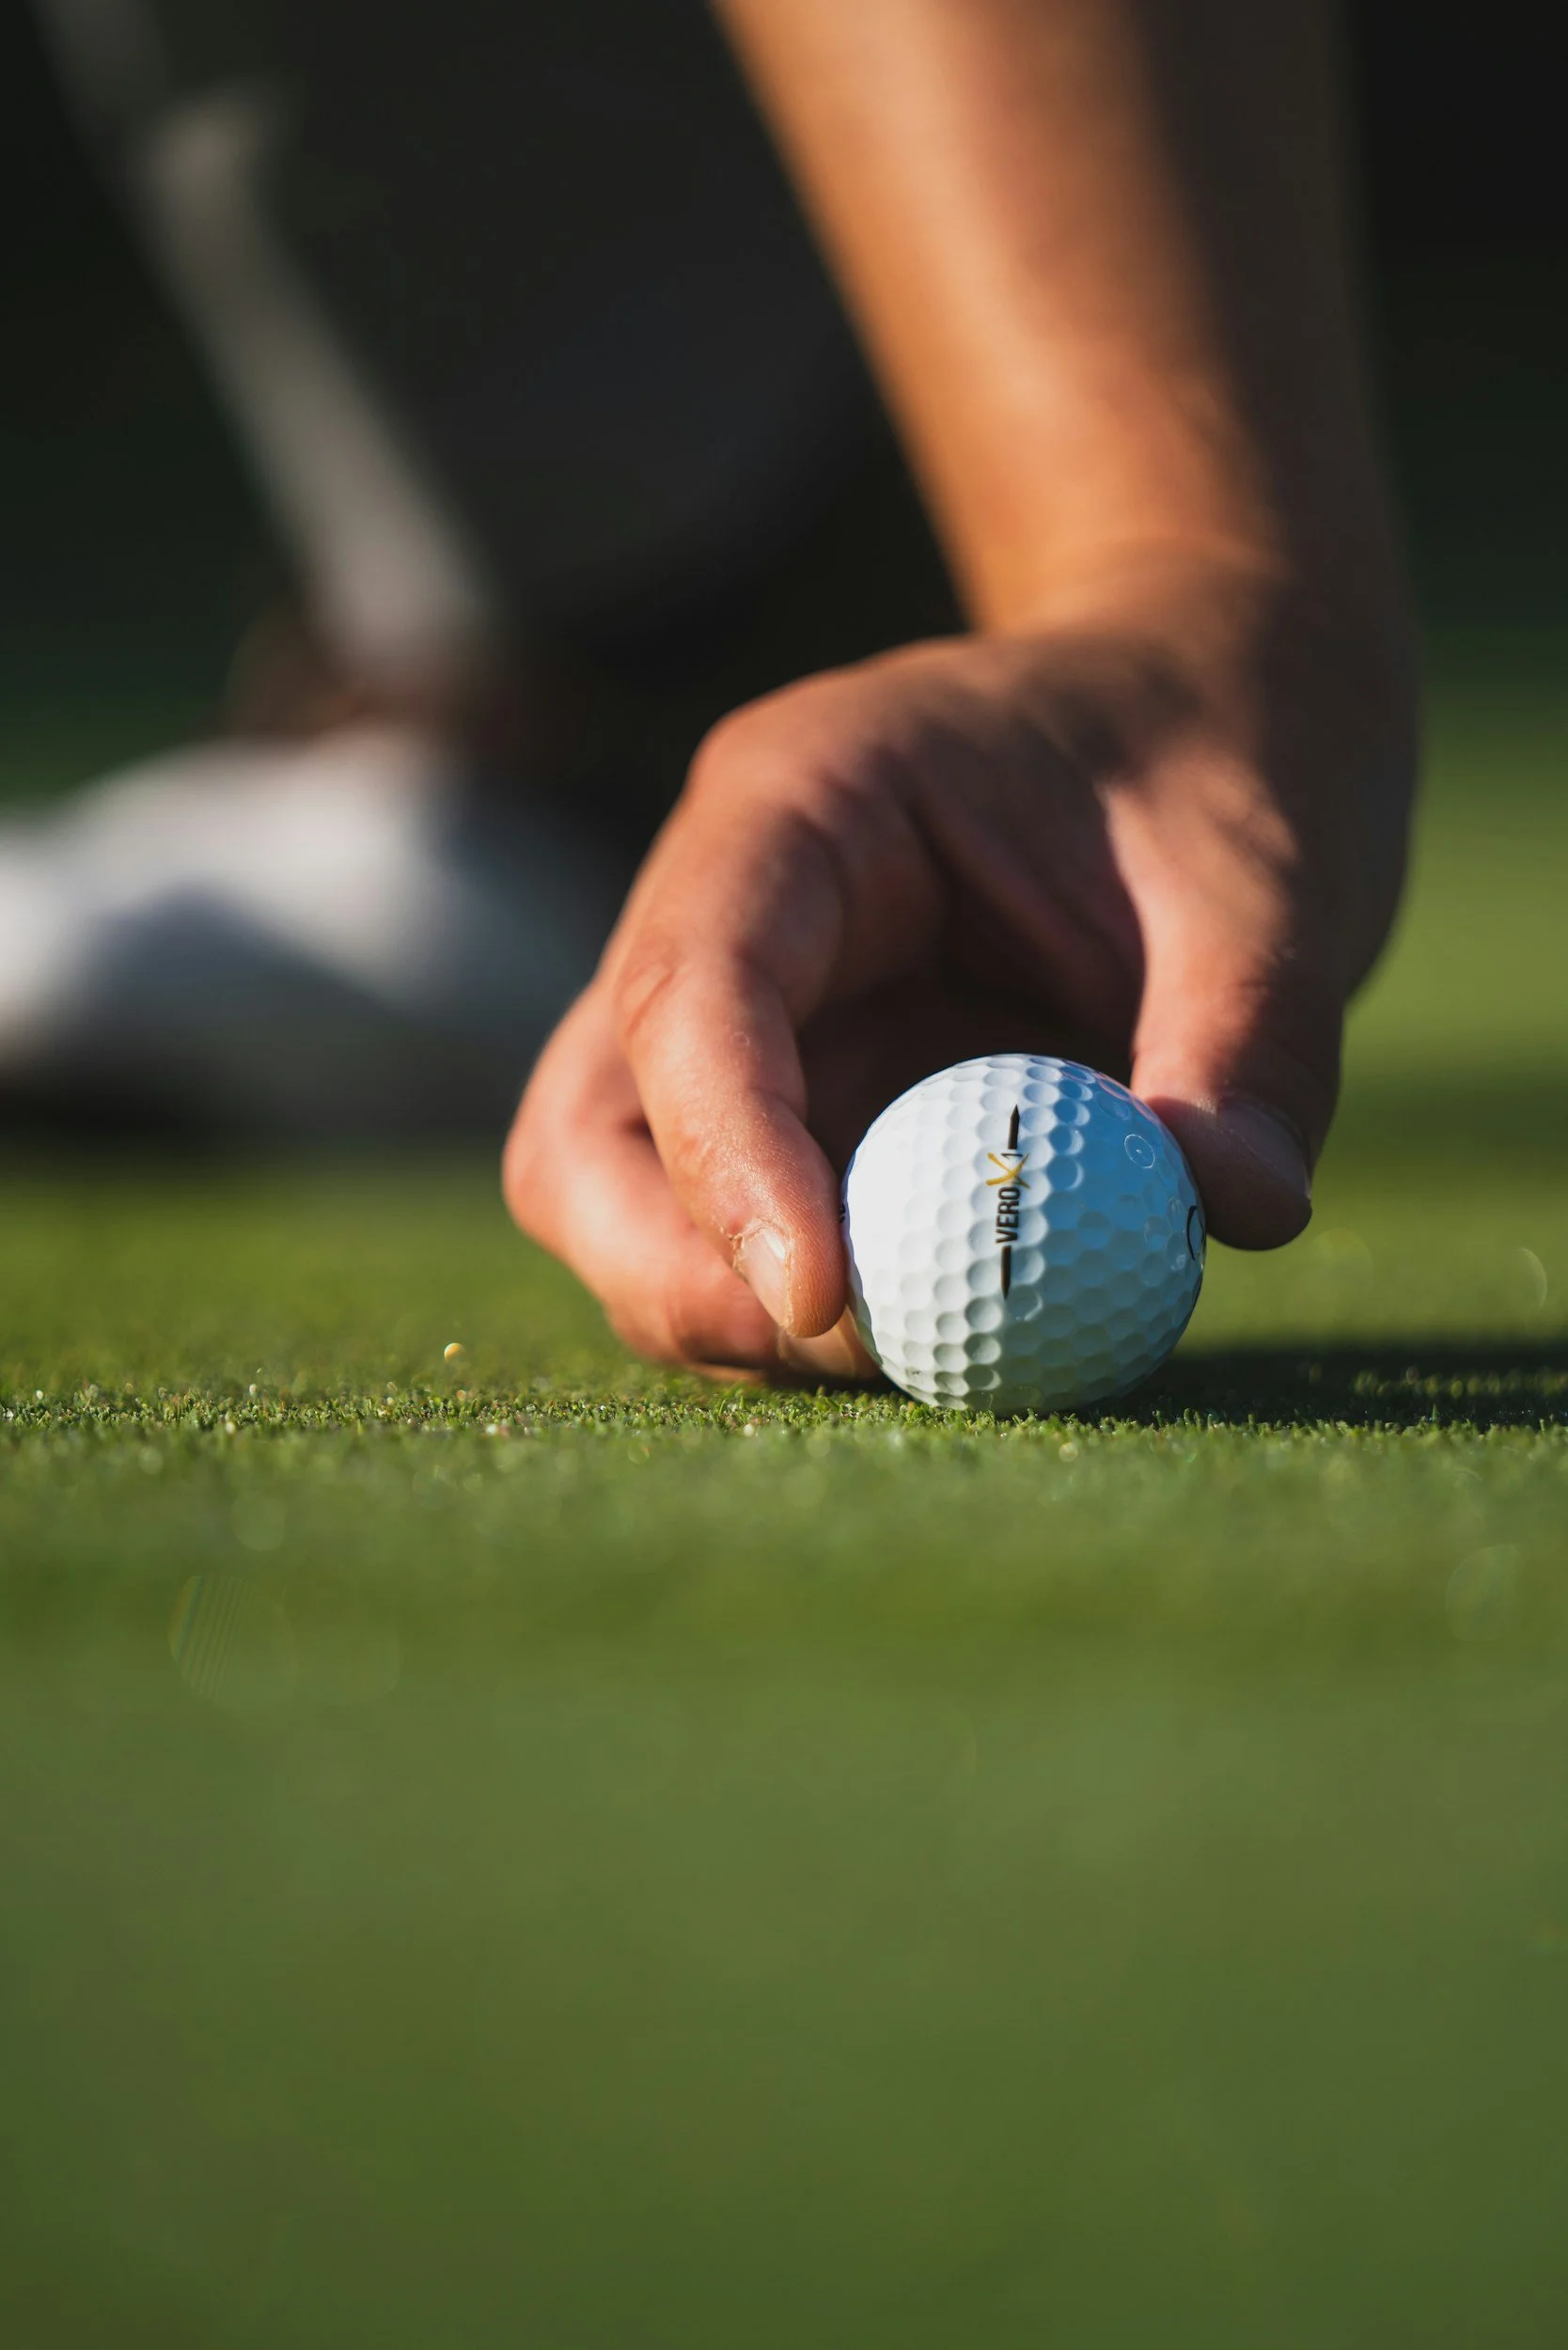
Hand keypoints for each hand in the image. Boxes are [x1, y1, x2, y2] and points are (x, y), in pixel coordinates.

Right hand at [504, 563, 1415, 1376]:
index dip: (726, 1155)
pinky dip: (824, 1321)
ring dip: (746, 1316)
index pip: (690, 986)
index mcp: (806, 802)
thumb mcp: (1268, 883)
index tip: (826, 1298)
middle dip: (683, 1276)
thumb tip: (1239, 1210)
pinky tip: (960, 1323)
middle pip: (589, 1134)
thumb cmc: (1216, 755)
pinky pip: (743, 1249)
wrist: (1199, 717)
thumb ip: (1253, 1046)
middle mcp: (726, 916)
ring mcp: (743, 1030)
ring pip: (633, 1214)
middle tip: (861, 1356)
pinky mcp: (793, 1118)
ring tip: (947, 1344)